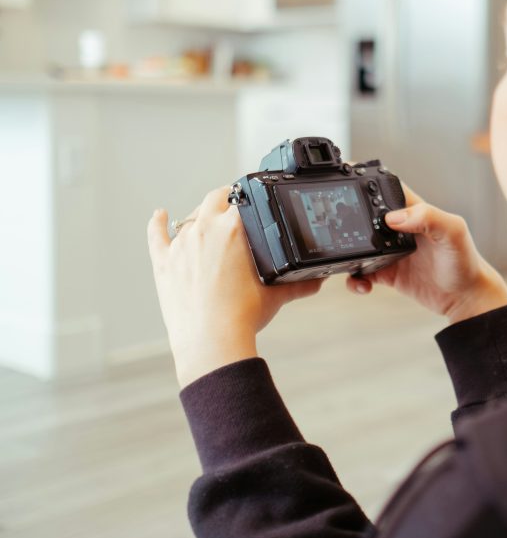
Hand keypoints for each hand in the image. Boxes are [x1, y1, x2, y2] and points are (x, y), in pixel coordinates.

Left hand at [147, 186, 323, 387]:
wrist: (211, 341)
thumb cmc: (242, 316)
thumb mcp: (276, 295)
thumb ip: (299, 283)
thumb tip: (317, 281)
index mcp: (233, 229)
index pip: (243, 199)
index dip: (250, 197)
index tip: (254, 200)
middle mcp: (204, 229)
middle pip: (214, 199)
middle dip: (227, 198)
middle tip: (235, 203)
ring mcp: (180, 245)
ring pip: (190, 217)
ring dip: (201, 214)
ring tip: (210, 218)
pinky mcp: (164, 263)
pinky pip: (157, 235)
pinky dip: (158, 223)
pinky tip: (160, 215)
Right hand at [347, 184, 506, 322]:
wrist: (467, 297)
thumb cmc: (466, 261)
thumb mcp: (453, 232)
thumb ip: (429, 218)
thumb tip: (393, 217)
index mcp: (414, 211)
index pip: (385, 188)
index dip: (365, 182)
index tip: (346, 182)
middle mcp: (400, 229)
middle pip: (365, 215)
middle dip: (348, 219)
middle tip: (337, 228)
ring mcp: (391, 251)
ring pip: (358, 245)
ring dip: (347, 252)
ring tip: (348, 261)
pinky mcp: (388, 273)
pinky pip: (362, 274)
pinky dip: (355, 279)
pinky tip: (363, 285)